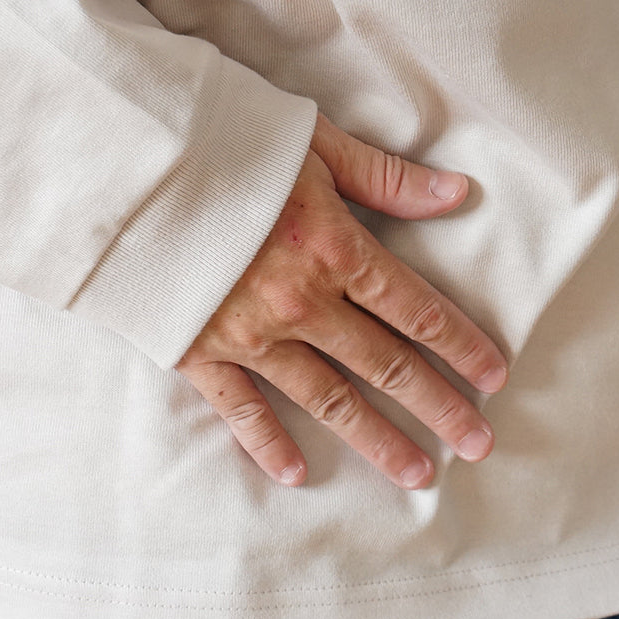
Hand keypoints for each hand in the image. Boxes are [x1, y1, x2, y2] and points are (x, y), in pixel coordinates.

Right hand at [176, 113, 508, 489]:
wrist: (124, 167)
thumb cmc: (221, 144)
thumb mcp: (312, 144)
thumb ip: (384, 178)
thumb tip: (457, 193)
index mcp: (334, 249)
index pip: (416, 310)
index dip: (460, 344)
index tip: (493, 376)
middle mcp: (302, 304)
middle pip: (385, 364)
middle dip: (439, 406)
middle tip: (479, 444)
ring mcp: (251, 337)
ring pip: (328, 398)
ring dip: (376, 438)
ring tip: (417, 474)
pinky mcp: (200, 354)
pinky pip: (241, 410)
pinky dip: (267, 444)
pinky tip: (296, 475)